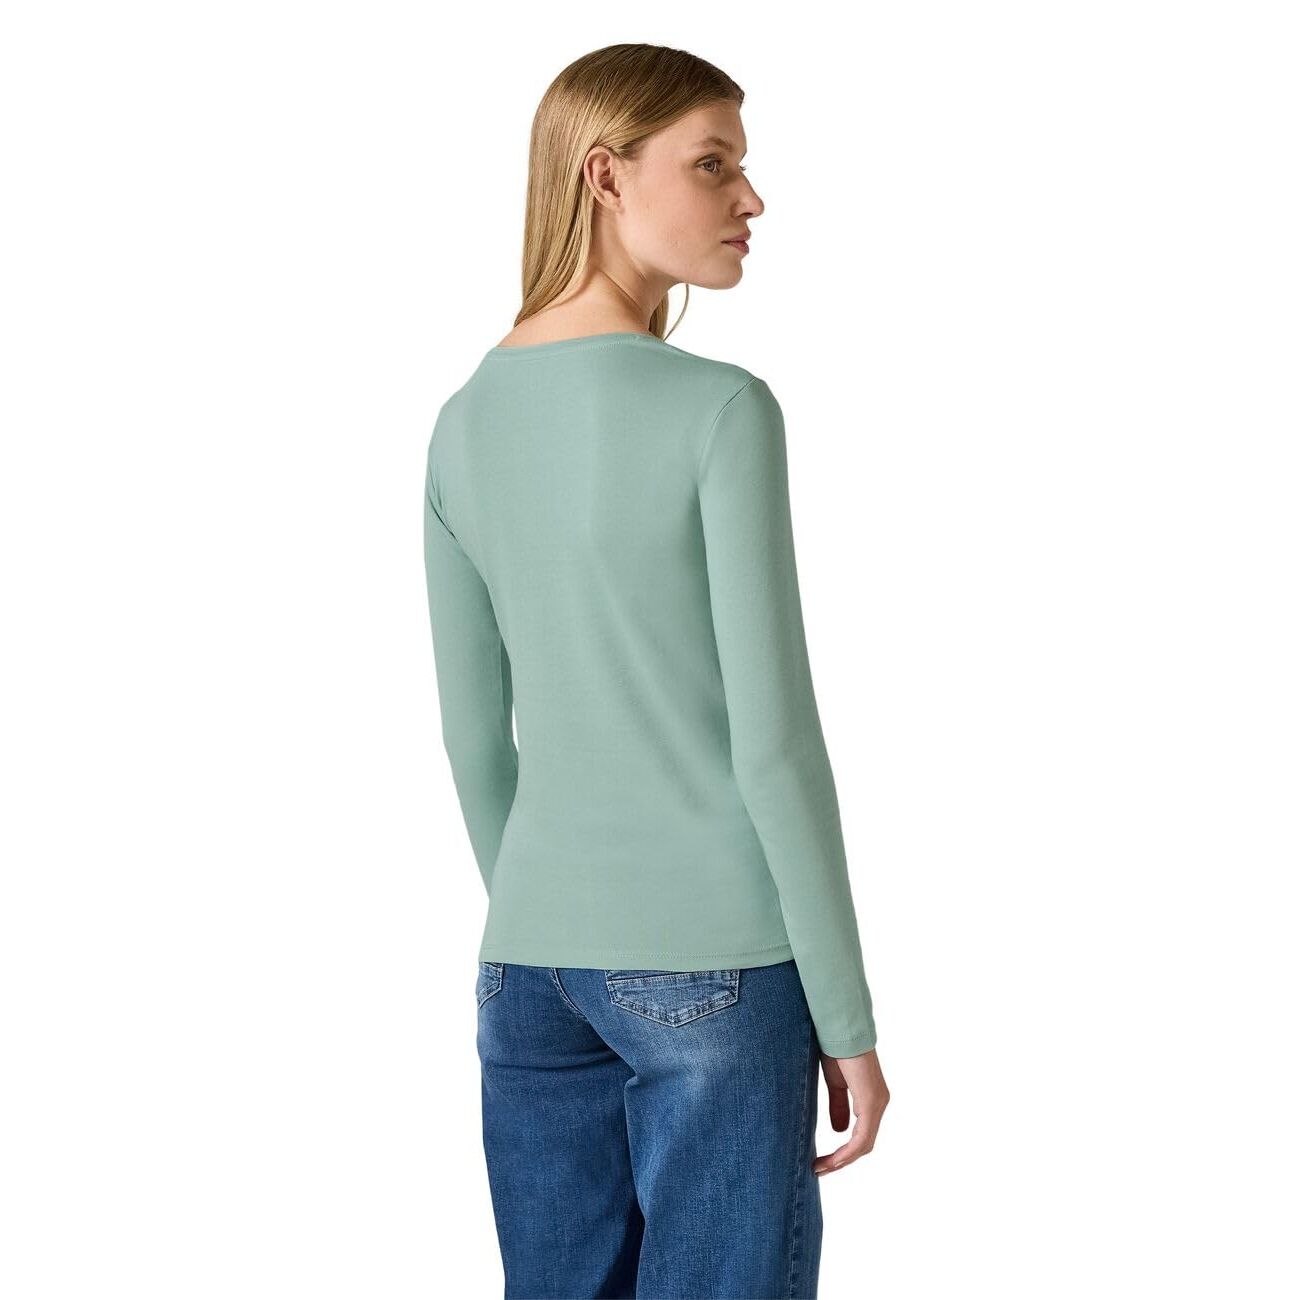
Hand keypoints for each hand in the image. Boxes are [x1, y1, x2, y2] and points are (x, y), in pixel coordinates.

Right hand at [812, 1048, 888, 1175]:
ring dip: (842, 1160)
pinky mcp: (871, 1102)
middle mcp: (879, 1103)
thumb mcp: (835, 1084)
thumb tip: (839, 1131)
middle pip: (864, 1145)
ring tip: (821, 1168)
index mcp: (871, 1099)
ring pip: (864, 1145)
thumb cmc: (836, 1049)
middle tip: (819, 1169)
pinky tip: (833, 1160)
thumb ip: (838, 1107)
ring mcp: (877, 1103)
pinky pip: (862, 1138)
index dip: (844, 1152)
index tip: (822, 1161)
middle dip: (841, 1161)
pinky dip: (847, 1152)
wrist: (838, 1030)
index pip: (862, 1135)